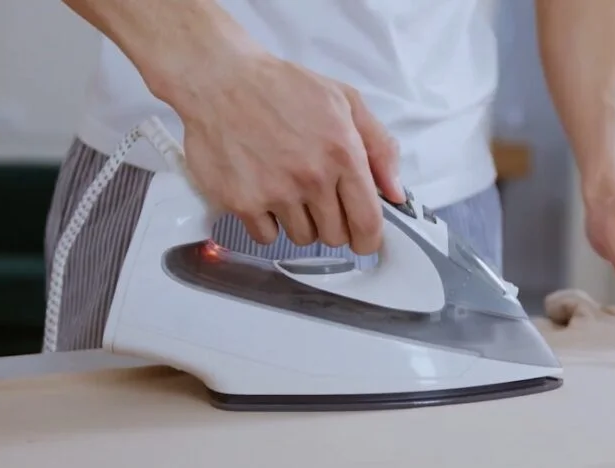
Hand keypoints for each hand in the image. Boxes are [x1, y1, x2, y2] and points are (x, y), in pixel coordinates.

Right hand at [166, 45, 403, 254]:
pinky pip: (266, 237)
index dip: (368, 239)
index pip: (367, 222)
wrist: (218, 80)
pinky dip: (268, 223)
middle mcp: (311, 178)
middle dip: (333, 223)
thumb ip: (379, 146)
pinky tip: (263, 195)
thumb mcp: (343, 101)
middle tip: (319, 199)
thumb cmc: (281, 88)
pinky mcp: (241, 203)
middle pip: (335, 236)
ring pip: (302, 238)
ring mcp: (275, 193)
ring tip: (288, 189)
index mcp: (342, 153)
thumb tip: (396, 193)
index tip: (363, 238)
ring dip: (300, 222)